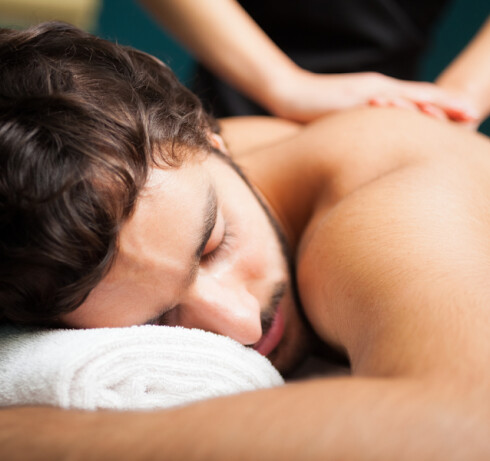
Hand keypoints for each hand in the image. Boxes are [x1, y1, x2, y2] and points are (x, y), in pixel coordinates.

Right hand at [265, 70, 477, 123]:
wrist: (288, 91)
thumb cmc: (313, 109)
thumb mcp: (342, 117)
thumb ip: (361, 124)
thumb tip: (370, 140)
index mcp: (376, 93)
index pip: (414, 99)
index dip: (439, 107)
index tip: (461, 118)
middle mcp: (377, 88)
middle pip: (419, 95)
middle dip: (448, 105)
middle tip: (473, 116)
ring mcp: (366, 91)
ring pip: (408, 97)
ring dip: (436, 106)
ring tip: (459, 115)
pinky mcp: (353, 98)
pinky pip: (385, 104)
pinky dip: (406, 108)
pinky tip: (422, 114)